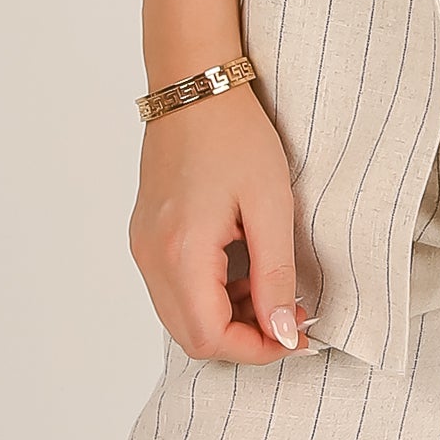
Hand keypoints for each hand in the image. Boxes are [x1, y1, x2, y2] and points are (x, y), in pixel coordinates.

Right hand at [129, 83, 314, 361]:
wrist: (195, 89)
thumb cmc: (235, 136)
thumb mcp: (271, 207)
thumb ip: (276, 277)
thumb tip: (284, 333)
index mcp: (180, 252)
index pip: (210, 338)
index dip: (256, 349)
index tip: (296, 337)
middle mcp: (151, 258)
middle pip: (192, 338)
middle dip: (242, 340)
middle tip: (288, 319)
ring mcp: (143, 249)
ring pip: (181, 319)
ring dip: (226, 320)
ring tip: (268, 290)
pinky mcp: (146, 239)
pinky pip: (174, 292)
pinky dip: (208, 298)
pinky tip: (241, 272)